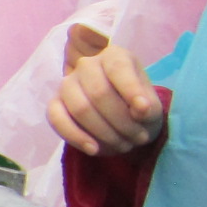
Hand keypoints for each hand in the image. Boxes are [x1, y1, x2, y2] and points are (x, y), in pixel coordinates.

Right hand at [47, 29, 164, 155]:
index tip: (144, 111)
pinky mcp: (55, 104)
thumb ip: (148, 106)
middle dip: (121, 122)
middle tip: (139, 138)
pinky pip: (57, 119)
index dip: (131, 90)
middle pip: (99, 93)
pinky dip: (76, 137)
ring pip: (80, 109)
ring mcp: (67, 83)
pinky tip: (93, 149)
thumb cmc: (138, 107)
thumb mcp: (151, 105)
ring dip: (104, 133)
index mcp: (114, 56)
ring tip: (123, 145)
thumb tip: (140, 109)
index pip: (118, 68)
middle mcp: (87, 65)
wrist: (121, 119)